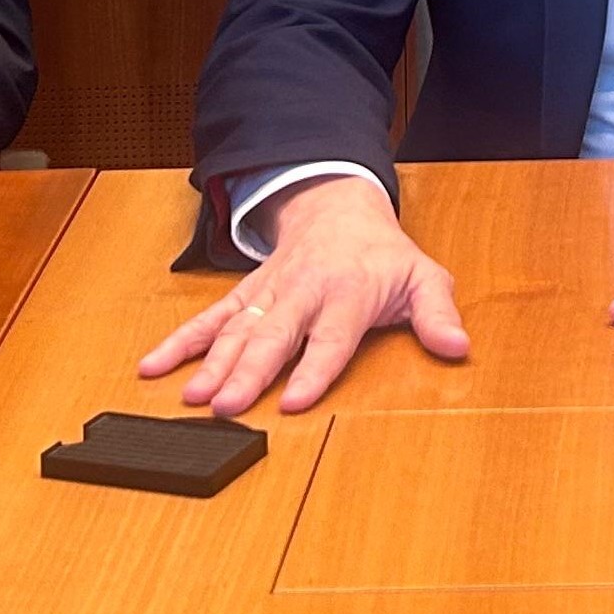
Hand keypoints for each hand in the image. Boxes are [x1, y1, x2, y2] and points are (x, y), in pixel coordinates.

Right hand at [137, 174, 467, 416]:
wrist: (338, 207)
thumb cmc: (383, 256)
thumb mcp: (423, 277)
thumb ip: (438, 314)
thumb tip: (458, 347)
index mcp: (348, 292)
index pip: (331, 338)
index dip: (313, 370)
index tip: (293, 402)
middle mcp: (303, 292)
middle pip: (274, 335)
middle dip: (248, 371)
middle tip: (227, 406)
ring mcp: (269, 292)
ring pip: (237, 329)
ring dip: (211, 363)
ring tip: (192, 398)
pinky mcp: (245, 293)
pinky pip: (209, 318)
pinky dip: (180, 341)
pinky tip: (154, 366)